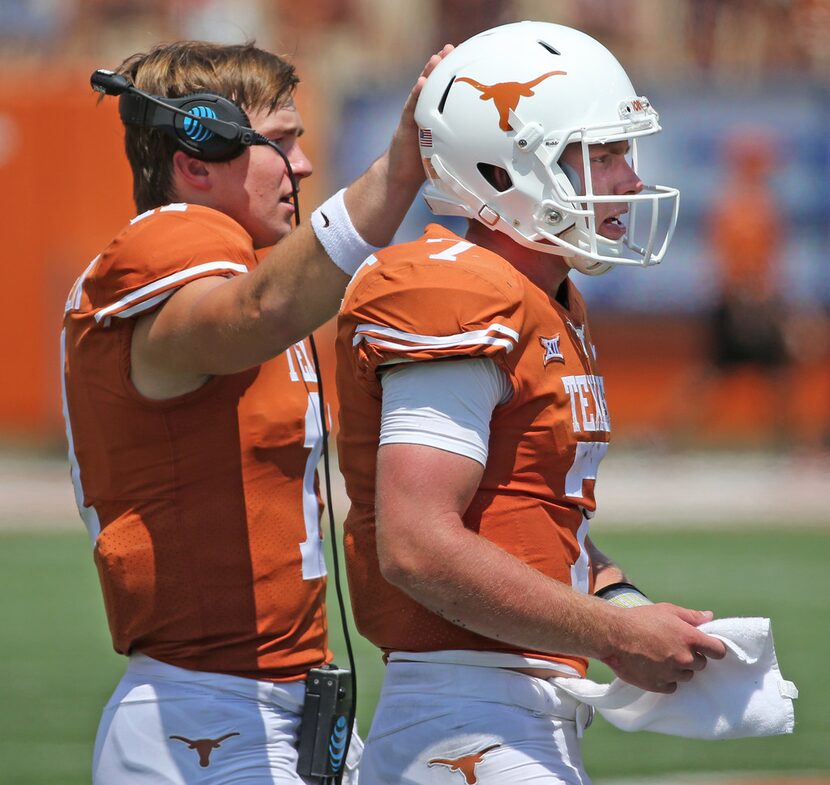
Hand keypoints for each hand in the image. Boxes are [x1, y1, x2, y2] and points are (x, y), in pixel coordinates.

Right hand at [387, 44, 453, 188]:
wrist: (401, 176)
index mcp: (436, 116)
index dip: (454, 74)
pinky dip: (417, 94)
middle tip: (451, 48)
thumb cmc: (425, 165)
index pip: (446, 91)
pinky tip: (422, 83)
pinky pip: (412, 107)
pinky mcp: (405, 125)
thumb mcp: (449, 152)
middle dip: (442, 65)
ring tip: (436, 58)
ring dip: (428, 73)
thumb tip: (489, 148)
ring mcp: (413, 116)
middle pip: (434, 84)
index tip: (466, 57)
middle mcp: (424, 112)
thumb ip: (463, 144)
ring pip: (422, 91)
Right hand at [602, 603, 726, 693]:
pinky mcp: (658, 685)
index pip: (718, 650)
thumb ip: (691, 616)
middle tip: (675, 647)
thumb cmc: (640, 618)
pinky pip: (672, 686)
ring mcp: (672, 673)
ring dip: (679, 668)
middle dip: (692, 656)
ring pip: (687, 676)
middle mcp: (684, 658)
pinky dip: (667, 679)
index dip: (713, 648)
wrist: (612, 635)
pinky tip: (655, 667)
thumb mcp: (666, 610)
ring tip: (662, 656)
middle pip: (701, 664)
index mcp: (689, 638)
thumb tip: (710, 616)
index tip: (706, 646)